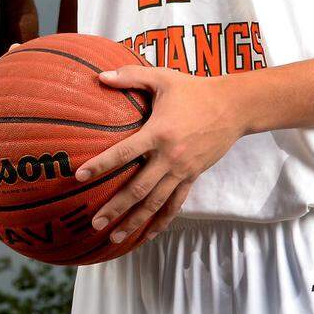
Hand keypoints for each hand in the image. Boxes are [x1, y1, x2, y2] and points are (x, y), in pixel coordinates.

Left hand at [76, 67, 244, 243]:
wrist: (233, 107)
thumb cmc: (194, 89)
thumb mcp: (162, 78)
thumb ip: (130, 76)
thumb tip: (100, 76)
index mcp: (158, 132)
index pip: (124, 153)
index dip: (101, 164)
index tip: (80, 176)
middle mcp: (169, 157)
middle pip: (138, 188)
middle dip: (115, 207)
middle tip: (95, 222)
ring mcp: (182, 170)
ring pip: (155, 203)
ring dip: (135, 221)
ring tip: (115, 237)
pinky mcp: (193, 177)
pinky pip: (176, 204)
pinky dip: (162, 221)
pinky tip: (149, 234)